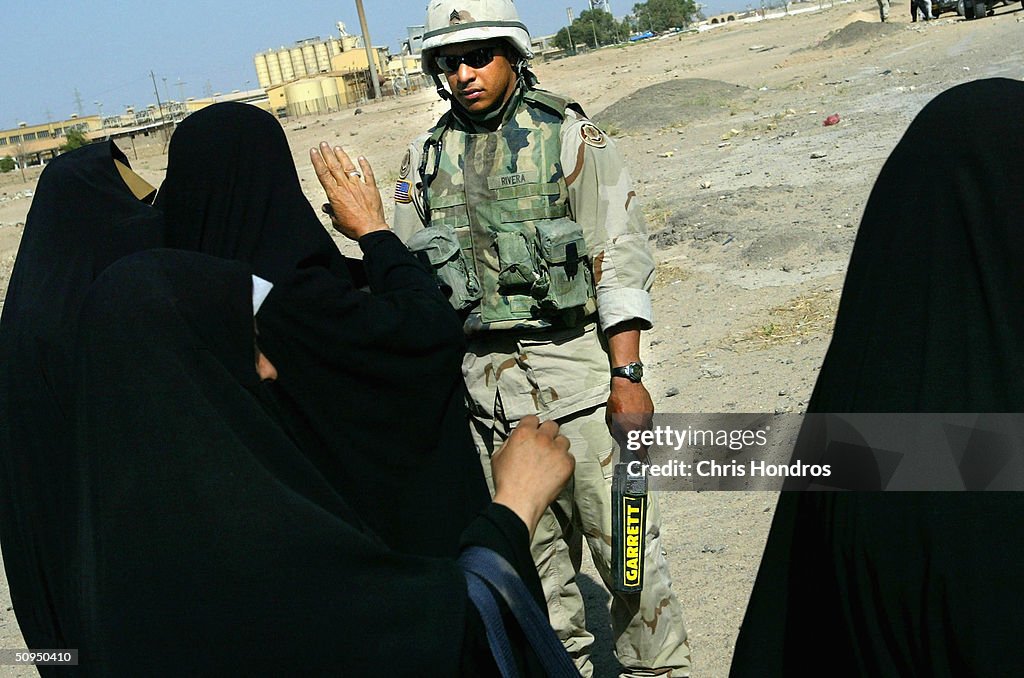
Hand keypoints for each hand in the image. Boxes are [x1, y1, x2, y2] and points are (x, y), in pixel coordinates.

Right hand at [309, 142, 387, 240]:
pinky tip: (361, 158)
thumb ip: (331, 211)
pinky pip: (367, 173)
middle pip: (334, 167)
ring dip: (342, 156)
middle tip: (323, 144)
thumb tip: (327, 207)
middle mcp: (346, 187)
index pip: (323, 174)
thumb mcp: (337, 221)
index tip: (314, 152)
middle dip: (327, 154)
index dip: (317, 161)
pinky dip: (364, 165)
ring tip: (337, 148)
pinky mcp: (371, 188)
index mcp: (335, 194)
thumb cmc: (354, 227)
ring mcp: (359, 186)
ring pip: (349, 167)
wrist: (371, 230)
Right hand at [491, 415, 573, 538]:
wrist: (519, 502)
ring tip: (550, 460)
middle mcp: (542, 438)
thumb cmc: (507, 482)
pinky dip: (564, 462)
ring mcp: (556, 450)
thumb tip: (517, 438)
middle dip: (547, 433)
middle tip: (543, 445)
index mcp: (524, 433)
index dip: (532, 426)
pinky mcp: (567, 463)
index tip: (533, 433)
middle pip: (551, 425)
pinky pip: (570, 457)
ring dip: (558, 447)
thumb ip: (510, 442)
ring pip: (563, 440)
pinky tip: (555, 471)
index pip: (533, 419)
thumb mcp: (498, 456)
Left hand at [606, 379, 653, 460]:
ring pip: (648, 432)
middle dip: (641, 445)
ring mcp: (648, 418)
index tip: (639, 459)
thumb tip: (622, 441)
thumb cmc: (616, 400)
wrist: (627, 384)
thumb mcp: (611, 419)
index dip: (640, 456)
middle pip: (646, 442)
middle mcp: (642, 426)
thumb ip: (617, 432)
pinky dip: (644, 422)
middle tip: (636, 444)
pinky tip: (637, 416)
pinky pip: (649, 421)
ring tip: (634, 427)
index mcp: (631, 429)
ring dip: (642, 433)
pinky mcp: (651, 411)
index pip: (640, 449)